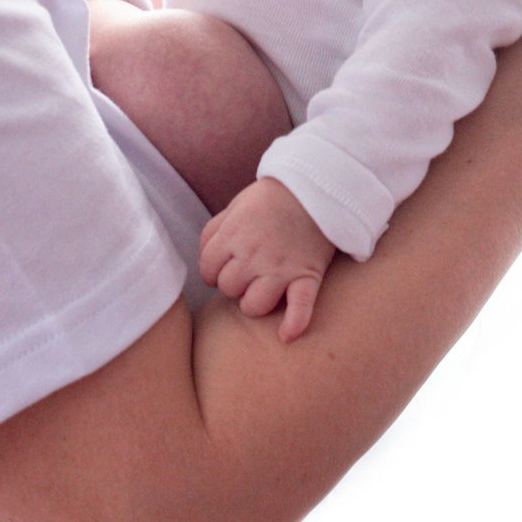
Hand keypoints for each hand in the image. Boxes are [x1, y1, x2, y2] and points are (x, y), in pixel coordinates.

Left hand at [199, 177, 335, 341]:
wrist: (315, 186)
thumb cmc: (271, 197)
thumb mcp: (235, 205)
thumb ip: (215, 231)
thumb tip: (205, 257)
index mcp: (232, 234)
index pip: (207, 270)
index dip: (214, 271)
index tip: (226, 267)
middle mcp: (252, 254)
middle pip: (228, 289)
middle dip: (234, 284)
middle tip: (248, 273)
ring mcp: (281, 267)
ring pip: (253, 306)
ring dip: (255, 303)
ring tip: (263, 292)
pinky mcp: (307, 274)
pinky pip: (300, 308)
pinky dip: (294, 325)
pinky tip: (286, 335)